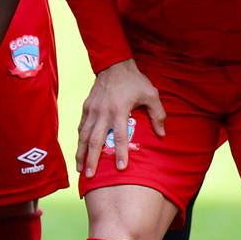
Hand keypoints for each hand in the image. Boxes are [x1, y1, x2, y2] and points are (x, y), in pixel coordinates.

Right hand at [76, 59, 164, 177]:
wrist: (114, 63)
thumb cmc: (134, 81)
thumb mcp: (151, 94)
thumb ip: (158, 114)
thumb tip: (162, 134)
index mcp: (119, 110)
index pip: (119, 136)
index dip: (121, 152)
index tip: (121, 168)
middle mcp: (103, 112)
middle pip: (95, 139)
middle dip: (92, 159)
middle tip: (90, 175)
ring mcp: (92, 110)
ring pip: (84, 135)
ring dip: (81, 152)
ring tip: (80, 169)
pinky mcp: (87, 107)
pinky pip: (81, 126)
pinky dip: (79, 140)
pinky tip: (79, 150)